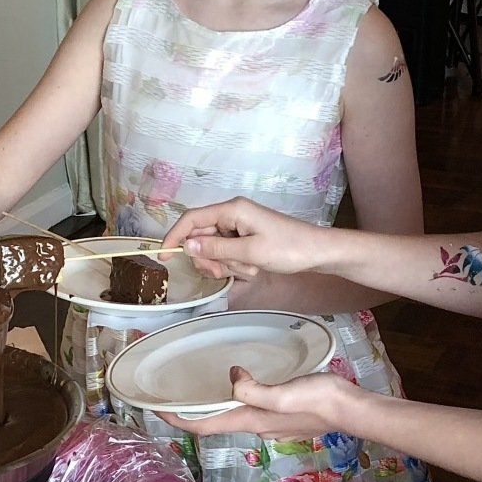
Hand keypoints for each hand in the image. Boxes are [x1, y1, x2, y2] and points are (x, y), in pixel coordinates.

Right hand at [162, 198, 334, 280]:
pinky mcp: (246, 237)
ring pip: (214, 249)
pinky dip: (236, 264)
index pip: (191, 219)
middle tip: (225, 271)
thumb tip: (186, 246)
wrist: (318, 252)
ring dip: (226, 264)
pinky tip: (254, 267)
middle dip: (209, 258)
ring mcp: (239, 226)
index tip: (163, 257)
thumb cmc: (288, 248)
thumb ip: (216, 249)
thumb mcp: (250, 252)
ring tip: (249, 267)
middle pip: (201, 237)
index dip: (174, 236)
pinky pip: (228, 253)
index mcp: (231, 210)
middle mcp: (232, 214)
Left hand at [162, 369, 364, 440]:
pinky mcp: (282, 416)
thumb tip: (230, 378)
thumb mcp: (282, 393)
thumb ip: (252, 389)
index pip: (204, 427)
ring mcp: (270, 423)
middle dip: (191, 413)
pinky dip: (234, 400)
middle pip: (214, 423)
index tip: (155, 409)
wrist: (351, 409)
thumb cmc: (317, 400)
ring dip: (212, 406)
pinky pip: (249, 409)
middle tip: (172, 395)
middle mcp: (256, 426)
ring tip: (200, 387)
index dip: (177, 420)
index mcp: (251, 421)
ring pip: (232, 416)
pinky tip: (242, 384)